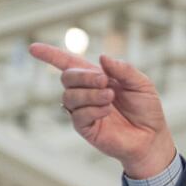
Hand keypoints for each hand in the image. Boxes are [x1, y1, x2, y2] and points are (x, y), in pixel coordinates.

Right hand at [28, 43, 175, 178]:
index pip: (69, 64)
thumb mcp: (141, 84)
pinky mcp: (85, 127)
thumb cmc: (146, 110)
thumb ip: (124, 69)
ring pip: (70, 96)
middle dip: (83, 76)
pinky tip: (107, 111)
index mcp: (97, 78)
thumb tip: (102, 57)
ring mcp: (83, 110)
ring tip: (110, 97)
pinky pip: (77, 115)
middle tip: (104, 81)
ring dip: (90, 94)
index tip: (33, 48)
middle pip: (67, 77)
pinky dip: (93, 109)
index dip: (51, 55)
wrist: (152, 137)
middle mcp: (86, 93)